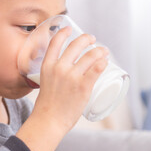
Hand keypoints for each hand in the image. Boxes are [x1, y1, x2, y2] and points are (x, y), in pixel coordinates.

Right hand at [16, 27, 107, 150]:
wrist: (48, 121)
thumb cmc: (47, 106)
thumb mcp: (45, 83)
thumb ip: (53, 75)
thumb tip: (65, 71)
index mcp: (47, 66)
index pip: (55, 42)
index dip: (63, 32)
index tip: (69, 29)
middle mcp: (59, 68)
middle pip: (76, 45)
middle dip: (86, 39)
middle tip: (92, 40)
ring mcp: (72, 77)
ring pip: (90, 55)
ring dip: (100, 50)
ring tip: (104, 51)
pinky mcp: (83, 86)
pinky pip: (97, 69)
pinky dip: (103, 62)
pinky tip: (105, 61)